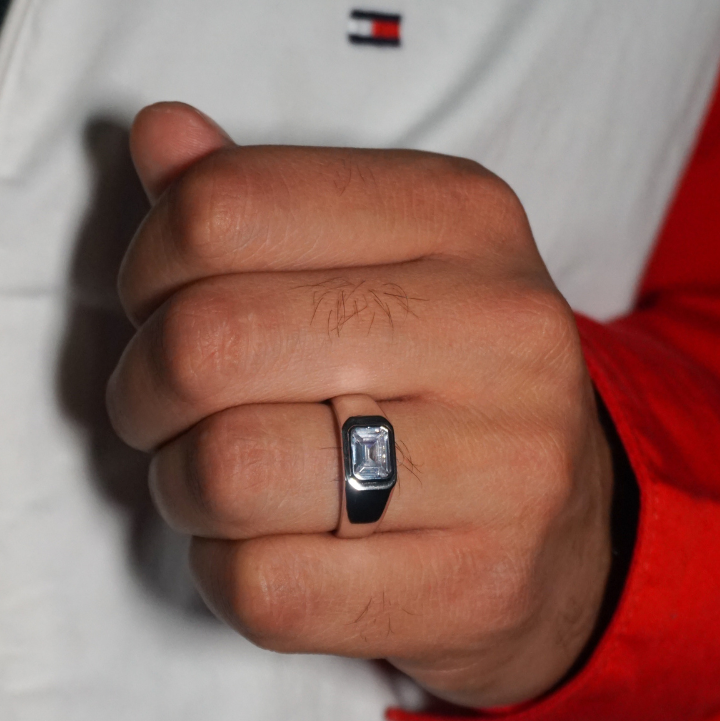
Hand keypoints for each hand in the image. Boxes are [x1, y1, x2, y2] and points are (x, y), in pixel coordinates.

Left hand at [107, 102, 613, 707]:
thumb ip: (264, 199)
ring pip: (229, 470)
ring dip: (181, 486)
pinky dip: (224, 570)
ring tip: (216, 483)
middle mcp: (500, 329)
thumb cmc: (451, 384)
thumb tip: (158, 133)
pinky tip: (263, 549)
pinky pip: (265, 587)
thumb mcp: (385, 260)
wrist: (574, 532)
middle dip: (145, 388)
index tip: (162, 307)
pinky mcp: (475, 585)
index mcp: (464, 217)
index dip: (148, 266)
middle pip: (212, 340)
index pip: (225, 207)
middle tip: (164, 411)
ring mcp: (503, 466)